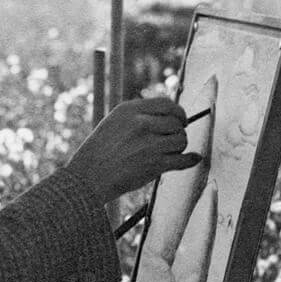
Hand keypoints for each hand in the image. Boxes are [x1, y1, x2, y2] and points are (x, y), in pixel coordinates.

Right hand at [68, 97, 201, 203]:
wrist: (88, 177)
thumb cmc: (98, 152)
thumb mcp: (113, 123)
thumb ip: (138, 116)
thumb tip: (169, 117)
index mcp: (130, 110)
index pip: (167, 104)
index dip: (178, 112)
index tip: (180, 120)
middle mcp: (141, 124)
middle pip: (176, 123)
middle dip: (177, 132)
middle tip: (170, 142)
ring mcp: (149, 144)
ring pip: (181, 140)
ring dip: (178, 148)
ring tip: (166, 154)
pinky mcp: (155, 164)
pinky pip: (183, 159)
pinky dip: (190, 160)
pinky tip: (192, 159)